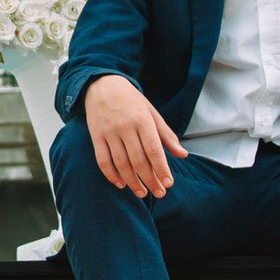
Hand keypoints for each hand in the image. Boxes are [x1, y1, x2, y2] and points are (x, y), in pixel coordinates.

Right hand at [83, 75, 187, 197]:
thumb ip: (166, 135)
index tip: (168, 184)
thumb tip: (183, 155)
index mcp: (142, 120)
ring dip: (132, 182)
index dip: (161, 168)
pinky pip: (102, 160)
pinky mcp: (96, 137)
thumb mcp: (152, 113)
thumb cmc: (131, 101)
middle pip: (138, 160)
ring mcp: (109, 132)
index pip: (153, 149)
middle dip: (150, 180)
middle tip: (159, 193)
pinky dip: (111, 175)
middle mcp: (125, 127)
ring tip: (142, 193)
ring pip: (121, 163)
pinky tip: (121, 184)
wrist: (102, 86)